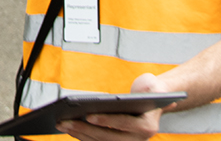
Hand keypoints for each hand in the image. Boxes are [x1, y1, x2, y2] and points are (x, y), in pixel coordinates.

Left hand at [56, 74, 173, 140]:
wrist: (158, 101)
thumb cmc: (151, 90)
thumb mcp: (151, 84)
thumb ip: (143, 87)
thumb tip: (118, 95)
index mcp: (148, 126)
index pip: (124, 123)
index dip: (106, 120)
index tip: (89, 115)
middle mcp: (139, 139)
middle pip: (108, 136)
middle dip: (84, 128)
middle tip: (65, 121)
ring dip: (79, 134)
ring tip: (62, 124)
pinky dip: (83, 136)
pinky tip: (69, 128)